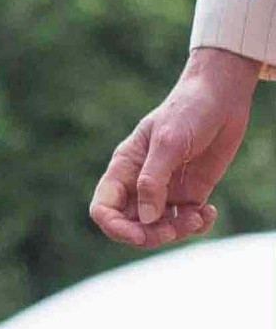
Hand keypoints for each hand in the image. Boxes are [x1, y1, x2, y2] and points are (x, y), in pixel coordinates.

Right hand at [89, 47, 260, 247]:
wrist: (224, 94)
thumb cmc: (189, 110)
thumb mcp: (168, 143)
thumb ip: (153, 182)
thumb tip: (147, 219)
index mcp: (124, 169)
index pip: (104, 209)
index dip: (115, 228)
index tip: (139, 234)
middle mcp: (140, 184)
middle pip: (131, 225)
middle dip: (150, 235)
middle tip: (173, 230)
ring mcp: (165, 190)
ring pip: (159, 228)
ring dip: (176, 231)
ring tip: (197, 217)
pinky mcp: (190, 193)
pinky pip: (186, 221)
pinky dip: (197, 225)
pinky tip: (208, 213)